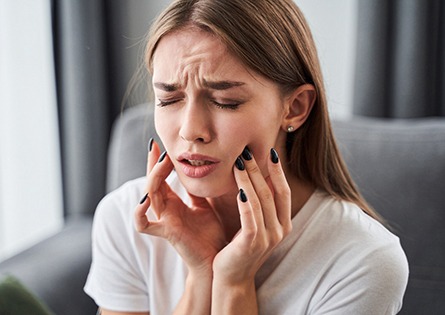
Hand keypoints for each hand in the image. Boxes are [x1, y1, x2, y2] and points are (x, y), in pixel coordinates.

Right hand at [134, 140, 226, 272]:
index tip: (159, 143)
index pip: (161, 177)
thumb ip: (198, 190)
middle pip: (152, 182)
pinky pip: (143, 224)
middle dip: (153, 164)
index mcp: (174, 203)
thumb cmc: (210, 234)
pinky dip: (139, 212)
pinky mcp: (166, 232)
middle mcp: (165, 210)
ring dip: (153, 178)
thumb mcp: (205, 205)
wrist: (216, 260)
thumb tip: (201, 168)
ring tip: (162, 163)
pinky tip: (146, 199)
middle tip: (158, 147)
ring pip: (149, 195)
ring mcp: (164, 221)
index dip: (158, 161)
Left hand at [212, 147, 291, 284]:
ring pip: (260, 200)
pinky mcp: (252, 243)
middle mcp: (280, 230)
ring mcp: (268, 237)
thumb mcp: (255, 225)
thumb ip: (259, 205)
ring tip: (239, 162)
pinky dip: (245, 200)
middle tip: (248, 151)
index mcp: (283, 224)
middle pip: (271, 192)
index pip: (284, 191)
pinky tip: (238, 188)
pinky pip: (250, 216)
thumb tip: (253, 177)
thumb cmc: (240, 248)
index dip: (278, 171)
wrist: (232, 278)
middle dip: (259, 170)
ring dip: (249, 179)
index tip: (271, 152)